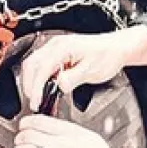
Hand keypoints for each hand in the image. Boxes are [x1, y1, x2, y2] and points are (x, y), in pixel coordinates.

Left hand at [11, 115, 134, 147]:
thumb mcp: (90, 138)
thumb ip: (68, 132)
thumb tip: (48, 128)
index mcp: (72, 133)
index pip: (39, 121)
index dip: (26, 123)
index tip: (23, 127)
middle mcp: (64, 147)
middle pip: (28, 135)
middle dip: (19, 138)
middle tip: (19, 141)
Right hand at [19, 27, 146, 111]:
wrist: (118, 48)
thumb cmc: (108, 55)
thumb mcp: (91, 71)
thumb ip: (72, 78)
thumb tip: (58, 86)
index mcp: (63, 47)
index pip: (41, 68)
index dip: (36, 87)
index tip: (36, 101)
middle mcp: (56, 45)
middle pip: (31, 64)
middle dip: (29, 84)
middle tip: (34, 102)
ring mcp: (56, 48)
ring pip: (34, 64)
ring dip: (32, 81)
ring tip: (37, 97)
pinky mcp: (59, 53)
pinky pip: (43, 64)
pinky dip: (40, 77)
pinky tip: (45, 87)